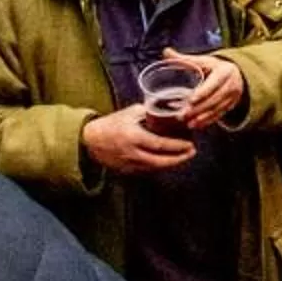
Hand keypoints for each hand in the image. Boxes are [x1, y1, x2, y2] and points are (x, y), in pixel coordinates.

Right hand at [83, 101, 197, 172]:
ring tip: (184, 156)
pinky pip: (147, 170)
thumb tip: (166, 110)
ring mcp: (129, 164)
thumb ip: (147, 113)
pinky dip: (160, 166)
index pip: (160, 144)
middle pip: (161, 161)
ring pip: (155, 168)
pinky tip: (169, 161)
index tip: (190, 144)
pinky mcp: (127, 171)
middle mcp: (132, 153)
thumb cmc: (110, 124)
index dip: (177, 146)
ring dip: (172, 163)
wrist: (89, 141)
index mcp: (133, 137)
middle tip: (192, 152)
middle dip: (179, 158)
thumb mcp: (128, 113)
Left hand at [161, 48, 246, 128]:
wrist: (236, 74)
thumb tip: (166, 52)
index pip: (213, 84)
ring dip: (202, 118)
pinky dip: (208, 121)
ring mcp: (232, 97)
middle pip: (214, 99)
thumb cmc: (214, 67)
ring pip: (217, 109)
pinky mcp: (230, 106)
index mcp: (224, 71)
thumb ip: (185, 59)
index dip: (202, 93)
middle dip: (198, 109)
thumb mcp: (203, 61)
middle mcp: (231, 85)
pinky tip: (197, 125)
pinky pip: (219, 115)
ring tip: (188, 123)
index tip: (190, 100)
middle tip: (182, 115)